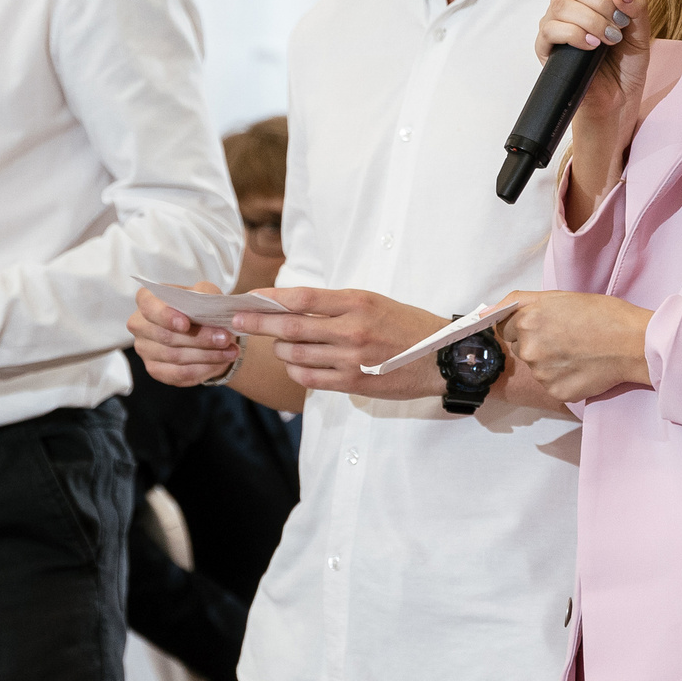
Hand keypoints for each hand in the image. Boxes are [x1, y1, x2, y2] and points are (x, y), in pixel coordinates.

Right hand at [128, 284, 241, 387]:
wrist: (201, 330)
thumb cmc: (198, 307)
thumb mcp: (204, 292)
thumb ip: (205, 293)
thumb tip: (209, 303)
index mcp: (147, 300)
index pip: (149, 307)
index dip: (165, 316)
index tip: (186, 324)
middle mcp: (140, 325)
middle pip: (167, 336)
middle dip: (200, 338)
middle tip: (225, 338)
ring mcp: (145, 350)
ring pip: (176, 357)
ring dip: (207, 355)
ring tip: (231, 350)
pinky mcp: (156, 370)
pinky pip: (180, 374)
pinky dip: (204, 369)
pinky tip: (221, 362)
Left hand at [249, 288, 452, 400]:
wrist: (443, 358)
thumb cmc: (409, 327)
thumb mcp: (375, 303)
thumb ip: (338, 305)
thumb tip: (295, 305)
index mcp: (357, 302)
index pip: (302, 297)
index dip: (270, 298)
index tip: (249, 298)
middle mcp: (351, 329)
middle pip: (290, 327)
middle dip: (258, 324)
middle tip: (237, 321)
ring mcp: (351, 359)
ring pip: (295, 355)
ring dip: (278, 349)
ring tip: (276, 344)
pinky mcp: (353, 384)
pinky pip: (309, 378)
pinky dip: (295, 370)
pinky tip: (295, 364)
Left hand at [497, 290, 653, 402]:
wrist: (633, 343)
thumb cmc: (603, 315)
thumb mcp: (558, 296)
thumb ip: (519, 302)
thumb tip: (485, 313)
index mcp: (527, 320)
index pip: (505, 327)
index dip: (525, 324)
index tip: (544, 325)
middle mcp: (529, 348)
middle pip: (519, 348)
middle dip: (536, 343)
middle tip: (566, 336)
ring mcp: (541, 373)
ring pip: (535, 367)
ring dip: (550, 362)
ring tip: (578, 351)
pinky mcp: (555, 391)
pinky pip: (550, 384)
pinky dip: (562, 378)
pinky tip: (581, 366)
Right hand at [538, 0, 651, 214]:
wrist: (617, 103)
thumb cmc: (626, 66)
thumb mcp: (642, 31)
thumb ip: (636, 5)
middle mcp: (568, 5)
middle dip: (602, 1)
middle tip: (619, 24)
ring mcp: (555, 26)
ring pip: (562, 3)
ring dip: (594, 19)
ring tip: (610, 40)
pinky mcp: (547, 49)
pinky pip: (551, 28)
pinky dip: (576, 33)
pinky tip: (592, 46)